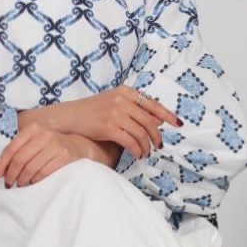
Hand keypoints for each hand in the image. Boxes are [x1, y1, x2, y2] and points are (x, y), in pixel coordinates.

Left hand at [0, 128, 116, 188]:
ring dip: (22, 180)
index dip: (1, 164)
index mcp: (32, 129)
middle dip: (11, 175)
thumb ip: (20, 150)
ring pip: (30, 167)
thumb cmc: (51, 146)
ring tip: (20, 185)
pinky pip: (44, 172)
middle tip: (8, 184)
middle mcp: (43, 135)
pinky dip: (35, 180)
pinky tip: (33, 183)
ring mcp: (55, 144)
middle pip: (19, 159)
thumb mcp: (35, 142)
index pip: (11, 148)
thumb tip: (0, 169)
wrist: (79, 145)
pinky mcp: (64, 156)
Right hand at [18, 85, 181, 159]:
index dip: (167, 115)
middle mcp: (122, 99)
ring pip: (141, 132)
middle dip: (157, 136)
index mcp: (126, 91)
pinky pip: (130, 141)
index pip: (152, 104)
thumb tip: (158, 120)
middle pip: (149, 120)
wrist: (67, 118)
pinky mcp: (108, 126)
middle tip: (159, 146)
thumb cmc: (91, 113)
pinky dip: (137, 150)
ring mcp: (115, 112)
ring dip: (147, 146)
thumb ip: (134, 109)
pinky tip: (137, 155)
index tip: (178, 124)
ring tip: (146, 153)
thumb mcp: (113, 104)